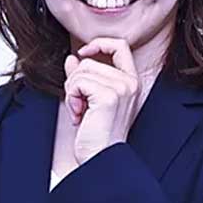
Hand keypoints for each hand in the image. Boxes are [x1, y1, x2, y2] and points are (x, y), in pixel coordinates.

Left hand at [64, 38, 141, 164]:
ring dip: (72, 91)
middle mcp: (129, 82)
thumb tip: (72, 58)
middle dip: (75, 81)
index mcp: (130, 82)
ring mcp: (121, 88)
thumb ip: (83, 76)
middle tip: (79, 104)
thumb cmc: (97, 134)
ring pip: (81, 70)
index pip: (120, 45)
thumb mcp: (89, 99)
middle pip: (89, 61)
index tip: (83, 52)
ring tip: (80, 111)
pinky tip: (78, 115)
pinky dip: (72, 97)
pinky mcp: (109, 96)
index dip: (99, 43)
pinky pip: (78, 82)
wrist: (100, 159)